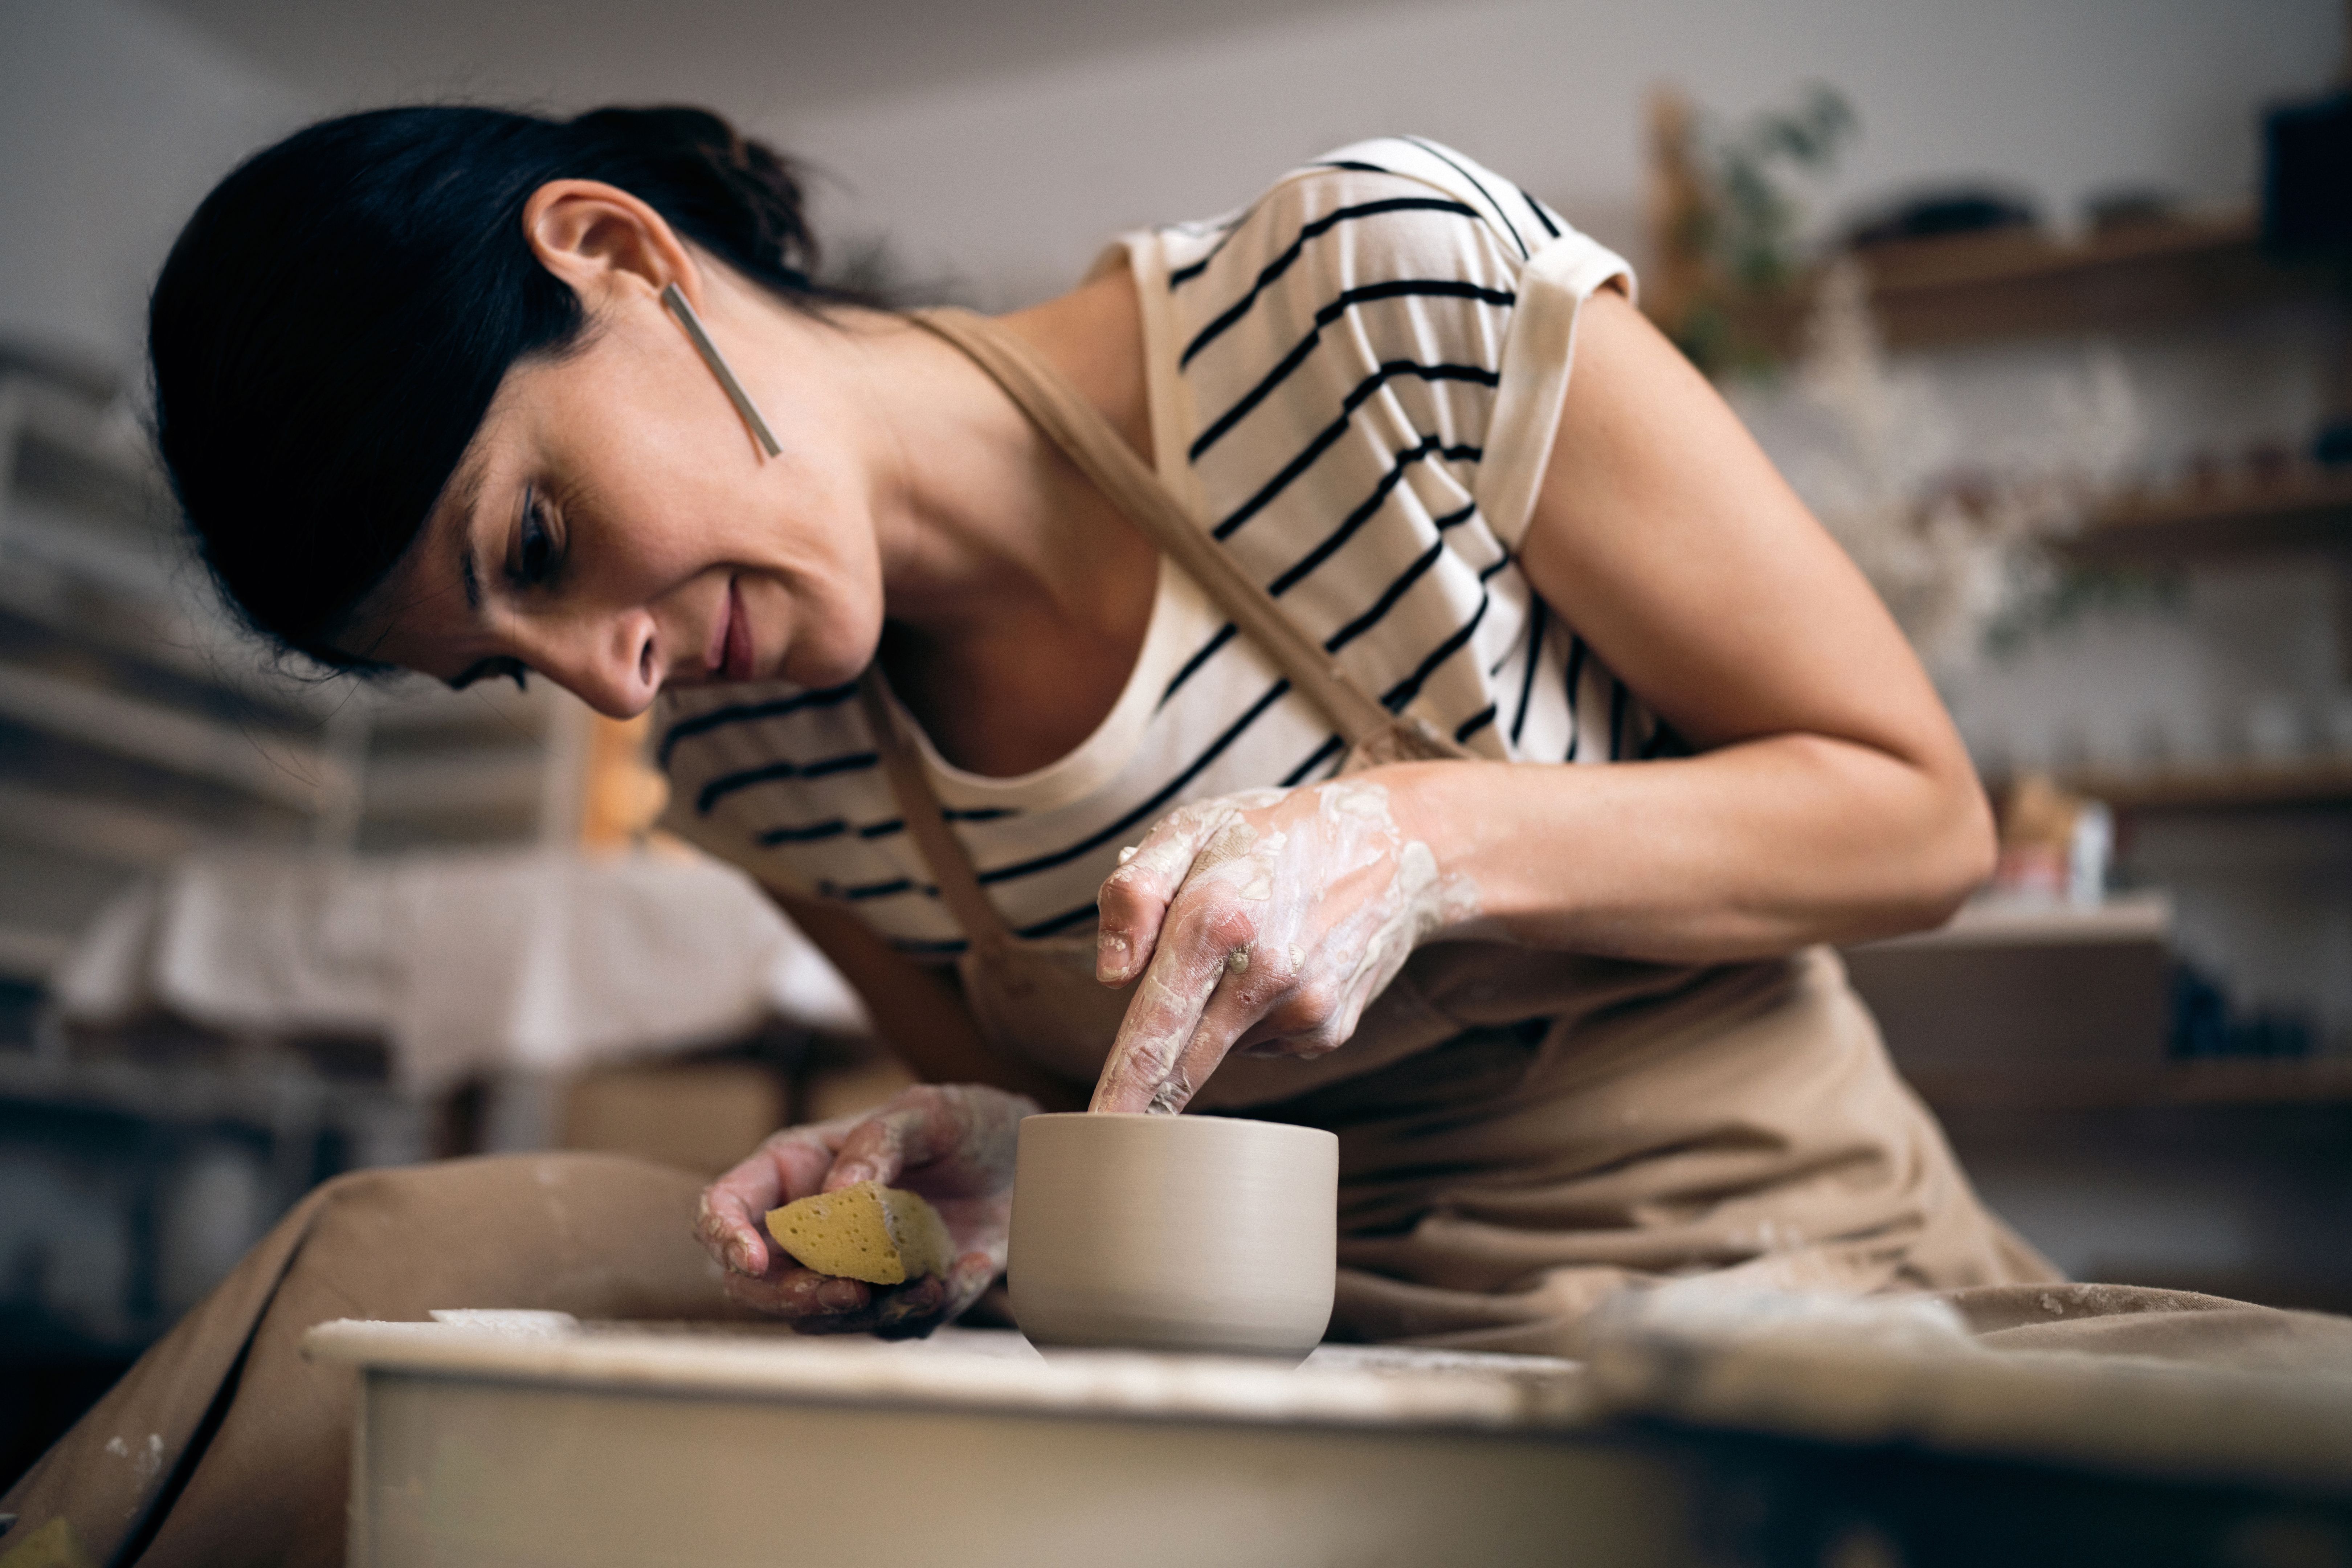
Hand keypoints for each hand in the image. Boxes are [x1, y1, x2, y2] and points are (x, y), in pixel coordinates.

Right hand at [696, 1082, 1032, 1337]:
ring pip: (822, 1317)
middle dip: (799, 1297)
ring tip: (931, 1282)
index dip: (725, 1237)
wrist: (1026, 1158)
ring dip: (871, 1313)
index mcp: (796, 1168)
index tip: (754, 1260)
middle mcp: (809, 1225)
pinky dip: (922, 1313)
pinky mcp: (892, 1296)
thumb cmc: (966, 1121)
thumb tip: (837, 1196)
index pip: (725, 1206)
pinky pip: (888, 1327)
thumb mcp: (929, 1111)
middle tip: (853, 1291)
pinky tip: (965, 1272)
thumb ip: (879, 1142)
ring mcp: (847, 1266)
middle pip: (760, 1285)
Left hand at [1089, 775, 1477, 1113]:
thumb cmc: (1273, 838)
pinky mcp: (1330, 1029)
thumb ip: (1134, 894)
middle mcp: (1264, 974)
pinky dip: (1251, 1020)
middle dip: (1149, 1093)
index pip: (1153, 1028)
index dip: (1121, 1087)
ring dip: (1209, 1020)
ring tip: (1242, 951)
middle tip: (1119, 1120)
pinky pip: (1262, 1044)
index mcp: (1215, 920)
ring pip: (1220, 1047)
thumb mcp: (1191, 830)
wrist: (1392, 848)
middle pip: (1185, 1062)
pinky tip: (1275, 971)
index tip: (1097, 1132)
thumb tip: (1110, 979)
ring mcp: (1304, 1007)